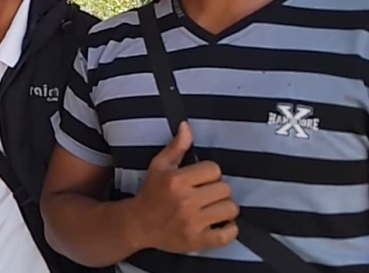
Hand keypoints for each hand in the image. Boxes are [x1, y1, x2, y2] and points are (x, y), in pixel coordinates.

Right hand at [129, 122, 238, 253]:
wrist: (138, 224)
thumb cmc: (151, 192)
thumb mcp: (159, 165)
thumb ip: (176, 146)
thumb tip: (187, 126)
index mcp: (177, 181)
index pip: (214, 169)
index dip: (211, 173)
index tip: (202, 179)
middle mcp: (186, 201)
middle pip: (225, 189)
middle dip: (218, 190)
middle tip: (208, 194)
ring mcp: (192, 223)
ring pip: (230, 209)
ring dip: (225, 208)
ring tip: (214, 208)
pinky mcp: (197, 241)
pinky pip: (227, 235)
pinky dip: (230, 230)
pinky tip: (221, 224)